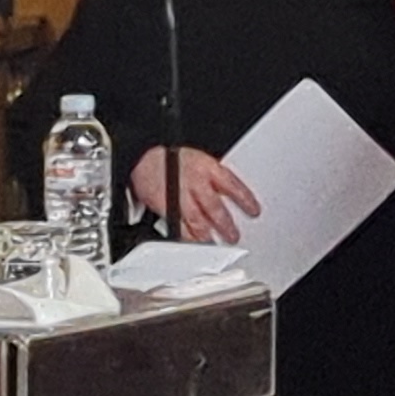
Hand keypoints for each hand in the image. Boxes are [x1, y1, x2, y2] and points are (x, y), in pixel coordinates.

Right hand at [129, 145, 260, 243]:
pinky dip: (184, 234)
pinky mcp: (163, 204)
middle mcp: (196, 181)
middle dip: (225, 224)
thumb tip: (225, 191)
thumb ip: (211, 176)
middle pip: (215, 207)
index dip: (245, 199)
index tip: (254, 211)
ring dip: (206, 233)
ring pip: (197, 219)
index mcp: (208, 167)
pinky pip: (176, 223)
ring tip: (212, 241)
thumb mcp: (196, 158)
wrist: (141, 154)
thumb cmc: (167, 155)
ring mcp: (179, 194)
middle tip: (233, 236)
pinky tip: (189, 239)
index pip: (233, 185)